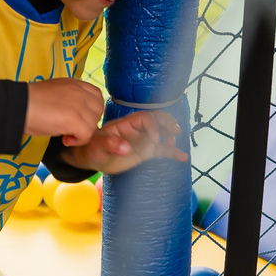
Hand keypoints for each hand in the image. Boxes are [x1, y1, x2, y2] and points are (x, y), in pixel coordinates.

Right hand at [24, 78, 104, 144]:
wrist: (19, 106)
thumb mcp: (55, 91)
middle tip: (71, 128)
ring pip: (93, 124)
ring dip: (81, 133)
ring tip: (64, 135)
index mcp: (75, 83)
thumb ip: (68, 96)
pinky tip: (64, 140)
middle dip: (88, 122)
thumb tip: (73, 111)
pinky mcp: (76, 120)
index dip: (89, 109)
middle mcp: (80, 92)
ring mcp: (80, 105)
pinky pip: (86, 135)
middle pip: (98, 110)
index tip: (76, 117)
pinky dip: (77, 141)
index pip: (96, 96)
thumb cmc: (30, 101)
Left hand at [61, 110, 187, 174]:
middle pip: (157, 120)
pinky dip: (172, 153)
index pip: (145, 118)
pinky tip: (182, 157)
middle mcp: (138, 130)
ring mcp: (143, 140)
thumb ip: (111, 145)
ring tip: (173, 144)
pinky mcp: (146, 152)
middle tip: (175, 131)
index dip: (152, 126)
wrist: (92, 157)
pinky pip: (162, 150)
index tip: (154, 139)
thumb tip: (126, 148)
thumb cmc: (93, 148)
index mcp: (127, 124)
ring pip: (162, 134)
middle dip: (168, 123)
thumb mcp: (98, 146)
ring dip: (171, 137)